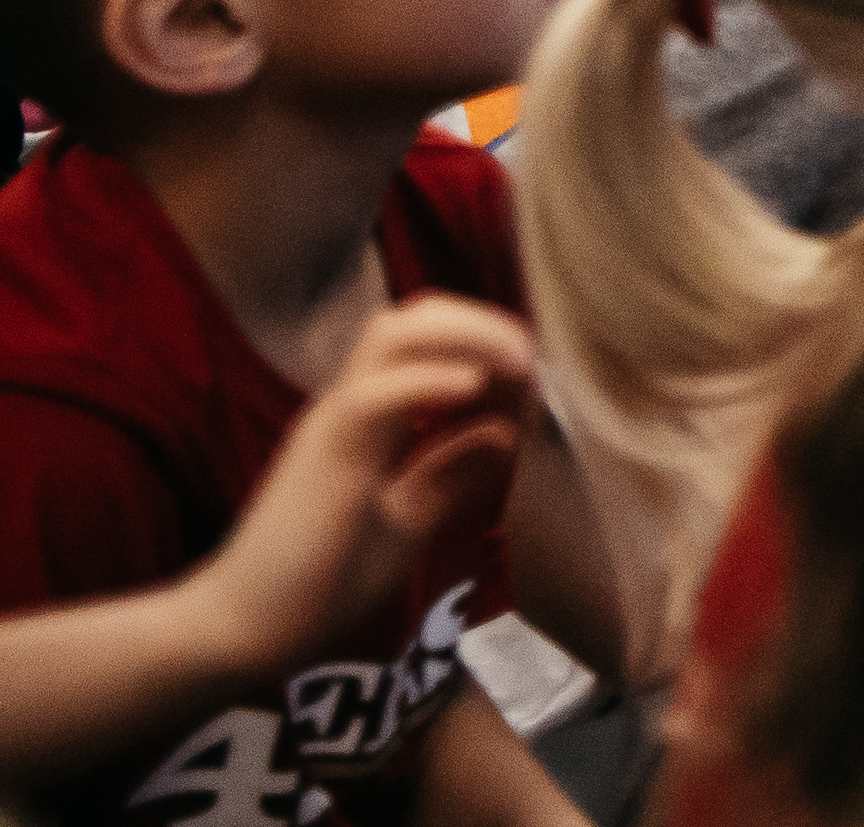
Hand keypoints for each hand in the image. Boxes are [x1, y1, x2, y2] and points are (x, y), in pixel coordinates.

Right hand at [187, 304, 532, 678]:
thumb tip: (502, 435)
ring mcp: (333, 425)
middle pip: (414, 319)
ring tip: (512, 365)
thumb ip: (445, 476)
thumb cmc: (316, 581)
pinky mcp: (323, 457)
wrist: (242, 631)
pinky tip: (472, 389)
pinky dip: (429, 381)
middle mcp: (351, 407)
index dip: (488, 345)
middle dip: (482, 324)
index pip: (428, 341)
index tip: (534, 378)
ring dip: (465, 336)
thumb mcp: (403, 521)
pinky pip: (375, 396)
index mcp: (370, 419)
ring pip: (393, 336)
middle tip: (528, 360)